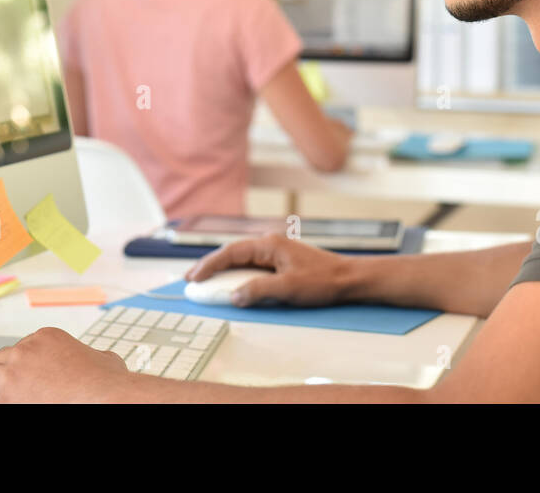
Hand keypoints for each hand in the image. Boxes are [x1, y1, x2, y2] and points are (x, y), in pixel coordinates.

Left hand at [0, 326, 132, 402]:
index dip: (21, 365)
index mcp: (45, 338)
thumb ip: (92, 355)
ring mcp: (12, 376)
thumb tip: (100, 360)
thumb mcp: (104, 358)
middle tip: (2, 389)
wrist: (106, 397)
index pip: (19, 348)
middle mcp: (24, 352)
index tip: (27, 377)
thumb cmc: (107, 384)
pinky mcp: (5, 400)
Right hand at [184, 233, 352, 306]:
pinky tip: (229, 282)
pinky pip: (251, 265)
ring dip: (221, 269)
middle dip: (209, 265)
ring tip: (204, 281)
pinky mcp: (280, 262)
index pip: (230, 252)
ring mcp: (275, 253)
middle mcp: (269, 244)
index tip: (193, 278)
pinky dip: (236, 273)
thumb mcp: (288, 289)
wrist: (349, 279)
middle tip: (190, 279)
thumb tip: (233, 296)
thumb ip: (258, 290)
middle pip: (232, 253)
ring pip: (240, 259)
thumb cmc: (323, 281)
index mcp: (269, 245)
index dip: (209, 265)